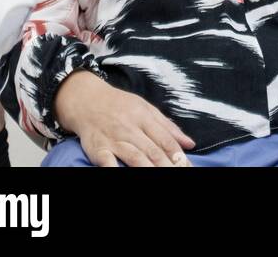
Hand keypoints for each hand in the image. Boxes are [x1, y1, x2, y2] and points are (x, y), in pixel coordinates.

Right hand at [54, 71, 194, 167]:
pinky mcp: (98, 148)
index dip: (179, 156)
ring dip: (149, 169)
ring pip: (135, 157)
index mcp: (145, 117)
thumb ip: (167, 127)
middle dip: (168, 166)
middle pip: (153, 151)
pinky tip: (122, 173)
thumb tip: (189, 143)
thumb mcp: (146, 109)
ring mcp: (114, 139)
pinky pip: (107, 161)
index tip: (189, 168)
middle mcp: (131, 128)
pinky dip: (115, 169)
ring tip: (162, 177)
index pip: (166, 140)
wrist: (87, 100)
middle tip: (180, 175)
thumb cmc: (120, 106)